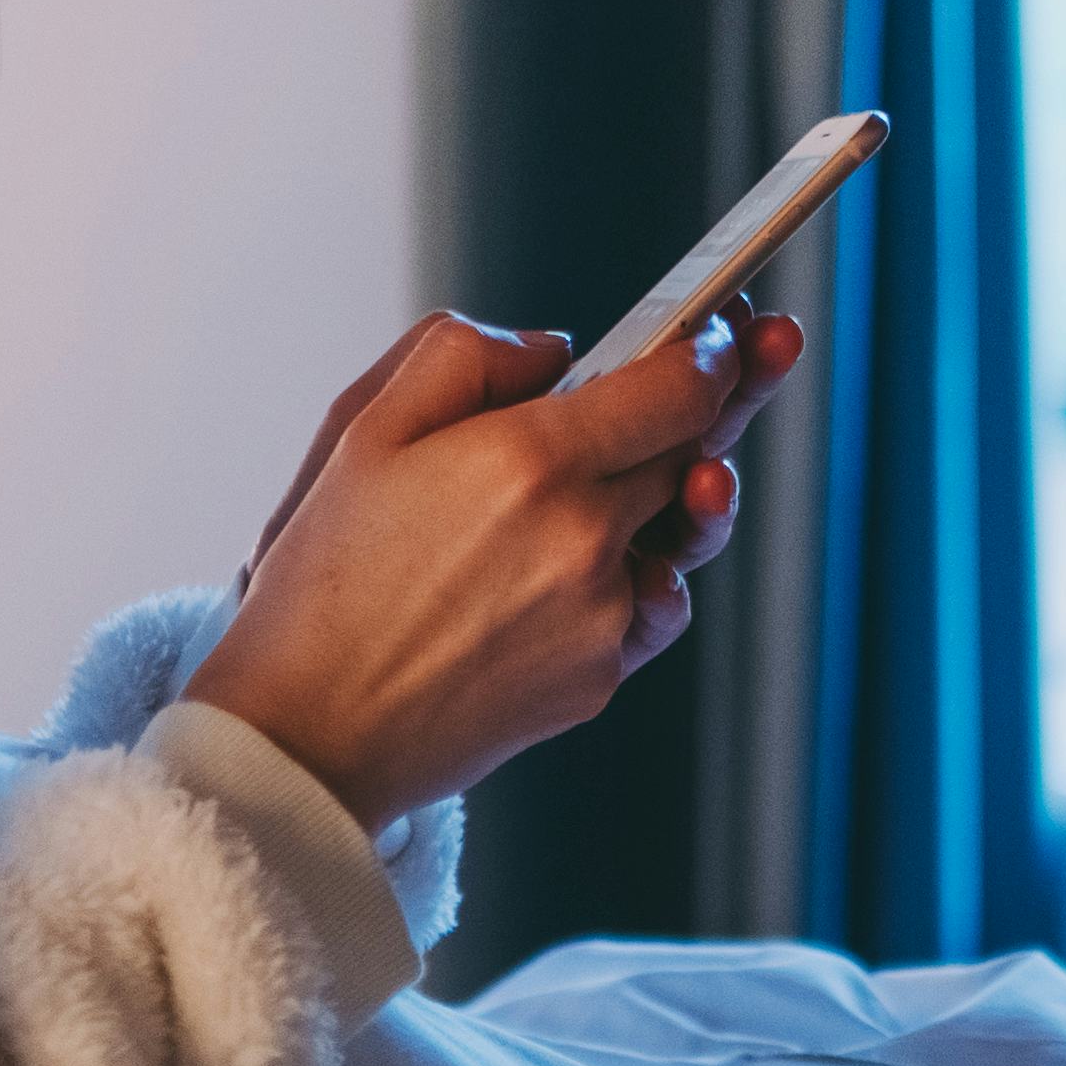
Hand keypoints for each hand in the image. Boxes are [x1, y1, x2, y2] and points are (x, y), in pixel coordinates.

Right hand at [189, 303, 806, 828]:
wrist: (306, 734)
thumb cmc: (319, 583)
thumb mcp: (362, 431)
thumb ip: (462, 358)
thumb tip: (554, 352)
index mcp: (528, 460)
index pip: (676, 385)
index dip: (711, 348)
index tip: (721, 330)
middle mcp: (582, 537)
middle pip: (694, 450)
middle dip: (723, 401)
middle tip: (759, 353)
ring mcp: (599, 615)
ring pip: (680, 534)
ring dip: (688, 495)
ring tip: (696, 472)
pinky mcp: (598, 677)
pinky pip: (649, 608)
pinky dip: (640, 578)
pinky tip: (608, 564)